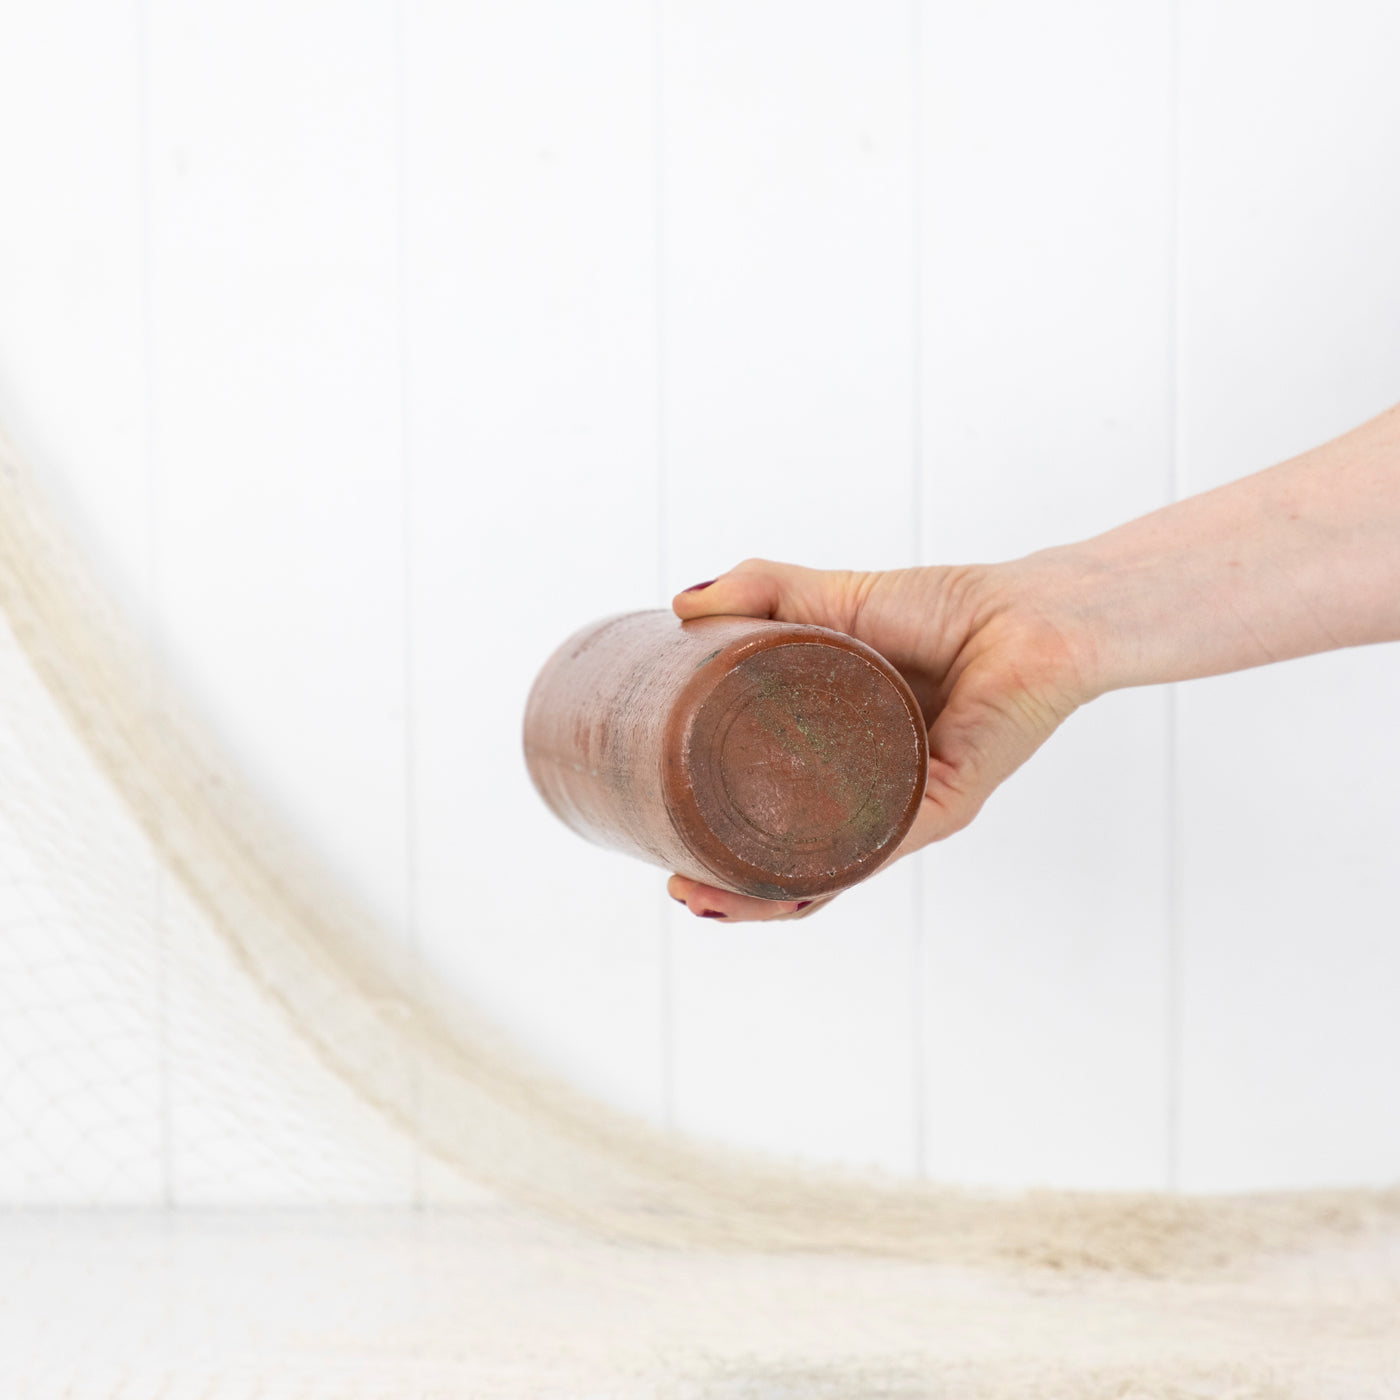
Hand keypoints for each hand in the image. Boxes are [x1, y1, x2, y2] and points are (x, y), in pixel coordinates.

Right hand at [666, 556, 1097, 921]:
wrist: (1031, 609)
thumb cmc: (943, 608)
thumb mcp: (828, 598)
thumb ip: (759, 591)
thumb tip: (679, 608)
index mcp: (842, 767)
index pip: (777, 824)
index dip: (721, 846)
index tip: (664, 848)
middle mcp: (873, 801)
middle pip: (799, 868)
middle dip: (734, 892)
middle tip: (678, 887)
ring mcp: (907, 810)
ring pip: (832, 875)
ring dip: (767, 899)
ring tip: (706, 898)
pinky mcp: (945, 804)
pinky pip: (881, 843)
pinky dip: (830, 865)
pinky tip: (783, 880)